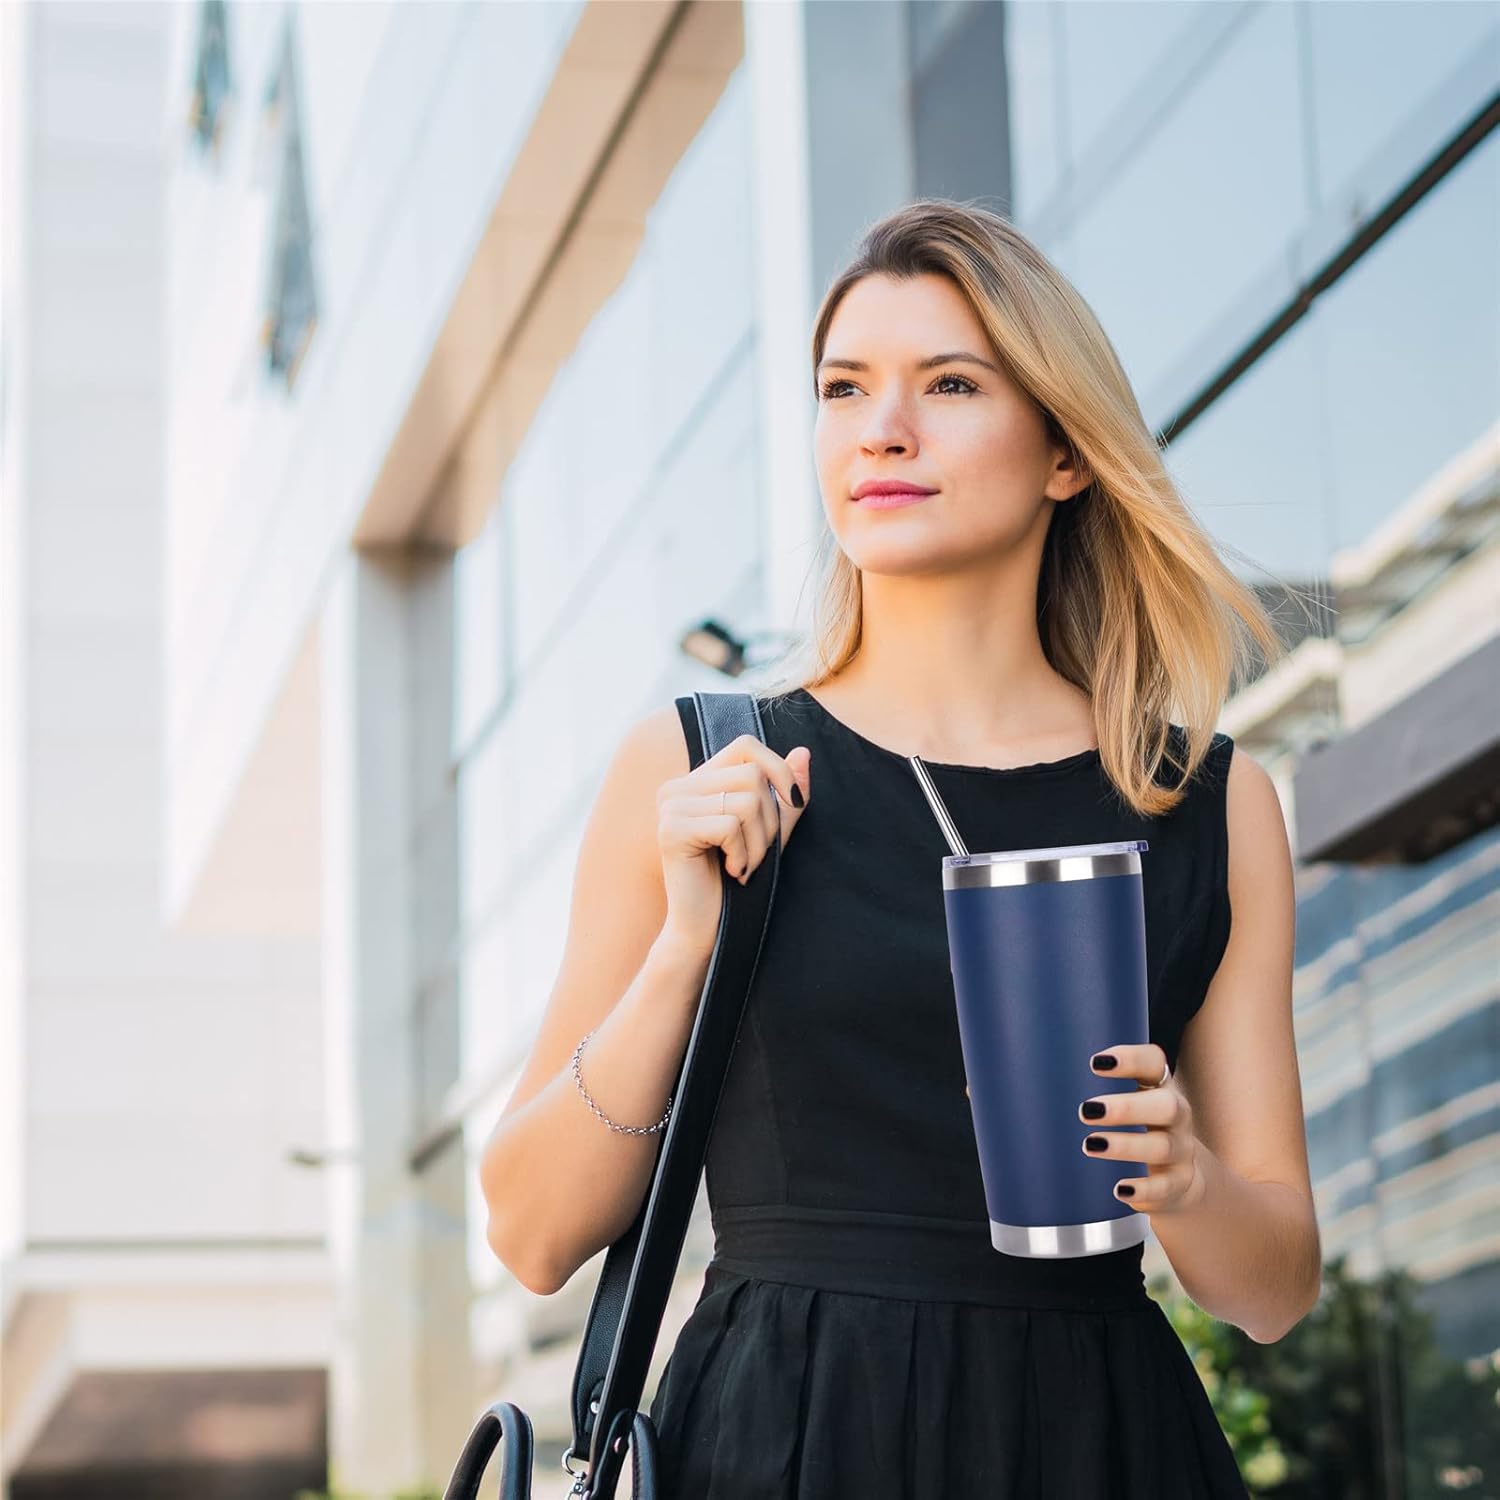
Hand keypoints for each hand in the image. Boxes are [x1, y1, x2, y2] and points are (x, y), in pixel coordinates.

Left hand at [1080, 1043, 1205, 1215]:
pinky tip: (1119, 1189)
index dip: (1130, 1059)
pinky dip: (1143, 1189)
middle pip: (1166, 1106)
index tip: (1095, 1063)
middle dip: (1127, 1108)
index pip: (1154, 1062)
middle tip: (1086, 1110)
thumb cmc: (1139, 1128)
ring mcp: (1181, 1151)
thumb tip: (1036, 1081)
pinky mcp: (1178, 1184)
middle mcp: (1176, 1117)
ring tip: (1090, 1145)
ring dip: (1125, 1146)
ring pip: (1161, 1147)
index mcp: (1160, 1087)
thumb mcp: (1129, 1103)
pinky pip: (1164, 1188)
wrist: (1179, 1177)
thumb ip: (1095, 1090)